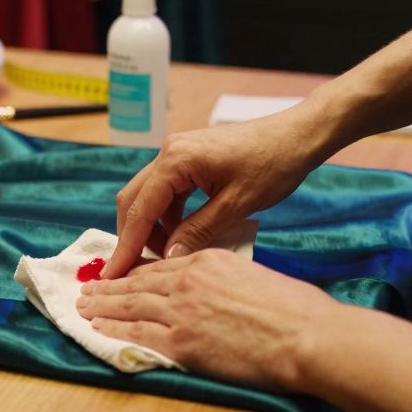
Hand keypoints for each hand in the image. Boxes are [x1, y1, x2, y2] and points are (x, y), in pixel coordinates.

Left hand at [76, 249, 338, 390]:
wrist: (306, 336)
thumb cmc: (296, 309)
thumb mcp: (254, 275)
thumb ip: (226, 278)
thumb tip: (217, 291)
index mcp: (209, 260)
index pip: (162, 265)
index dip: (137, 271)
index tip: (121, 274)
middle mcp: (189, 280)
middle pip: (139, 282)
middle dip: (110, 285)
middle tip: (88, 288)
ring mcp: (182, 311)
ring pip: (130, 305)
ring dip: (102, 306)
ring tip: (82, 307)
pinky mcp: (182, 342)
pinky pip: (138, 335)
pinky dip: (114, 331)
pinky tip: (97, 330)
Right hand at [105, 108, 332, 278]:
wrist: (297, 135)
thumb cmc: (273, 165)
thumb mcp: (236, 206)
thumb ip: (198, 232)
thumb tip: (168, 260)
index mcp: (176, 161)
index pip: (139, 210)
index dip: (126, 246)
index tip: (113, 276)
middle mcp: (168, 152)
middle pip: (133, 200)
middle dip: (133, 236)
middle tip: (135, 271)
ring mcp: (177, 152)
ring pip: (148, 196)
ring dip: (152, 227)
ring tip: (167, 257)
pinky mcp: (188, 158)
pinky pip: (166, 191)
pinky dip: (167, 216)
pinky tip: (182, 236)